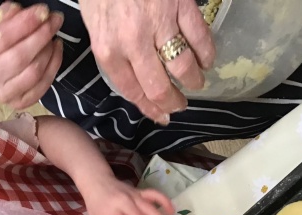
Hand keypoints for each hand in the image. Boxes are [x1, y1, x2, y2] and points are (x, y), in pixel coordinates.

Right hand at [0, 2, 63, 108]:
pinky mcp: (19, 103)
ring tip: (53, 38)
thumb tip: (19, 11)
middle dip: (41, 36)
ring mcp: (3, 94)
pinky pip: (42, 85)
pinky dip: (54, 66)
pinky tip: (56, 51)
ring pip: (33, 72)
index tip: (44, 11)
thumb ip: (8, 16)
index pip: (3, 37)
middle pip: (19, 56)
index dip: (26, 23)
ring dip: (48, 52)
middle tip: (55, 21)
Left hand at [79, 0, 215, 123]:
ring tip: (196, 84)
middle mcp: (133, 43)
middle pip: (159, 86)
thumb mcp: (94, 22)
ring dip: (192, 81)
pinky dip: (207, 53)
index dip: (149, 108)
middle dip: (172, 103)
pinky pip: (199, 37)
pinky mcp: (181, 5)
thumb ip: (111, 52)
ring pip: (182, 66)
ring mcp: (159, 24)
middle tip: (179, 106)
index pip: (131, 91)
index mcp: (108, 50)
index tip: (161, 116)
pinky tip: (207, 61)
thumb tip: (133, 78)